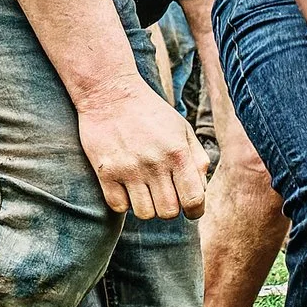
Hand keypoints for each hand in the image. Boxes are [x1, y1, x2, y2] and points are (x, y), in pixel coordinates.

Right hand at [75, 77, 208, 218]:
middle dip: (170, 208)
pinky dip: (124, 203)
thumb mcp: (182, 129)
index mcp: (178, 152)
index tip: (191, 210)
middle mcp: (154, 163)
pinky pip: (118, 207)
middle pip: (168, 212)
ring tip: (145, 190)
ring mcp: (128, 169)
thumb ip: (197, 159)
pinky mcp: (105, 172)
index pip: (194, 199)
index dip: (196, 211)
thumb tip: (201, 191)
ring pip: (144, 213)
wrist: (110, 93)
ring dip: (147, 206)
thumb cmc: (151, 112)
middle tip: (165, 195)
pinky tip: (126, 187)